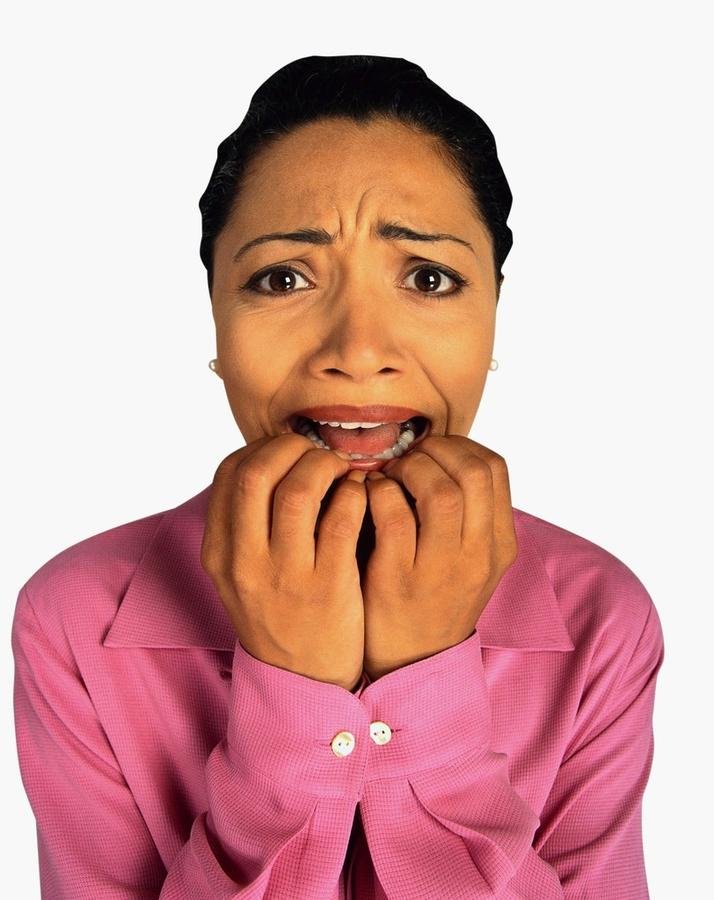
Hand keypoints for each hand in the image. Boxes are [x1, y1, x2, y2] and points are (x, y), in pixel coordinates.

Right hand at [201, 435, 368, 691]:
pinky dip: (356, 493)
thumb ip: (247, 524)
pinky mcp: (329, 587)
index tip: (289, 451)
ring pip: (300, 490)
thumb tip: (273, 460)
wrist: (304, 681)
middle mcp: (244, 561)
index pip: (228, 473)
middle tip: (317, 453)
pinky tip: (362, 495)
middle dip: (292, 448)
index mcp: (219, 552)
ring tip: (343, 470)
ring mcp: (286, 575)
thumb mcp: (242, 573)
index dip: (263, 448)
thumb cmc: (279, 613)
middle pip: (256, 473)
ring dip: (327, 466)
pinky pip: (343, 517)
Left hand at [362, 435, 517, 680]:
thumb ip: (468, 513)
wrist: (412, 663)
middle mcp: (479, 556)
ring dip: (408, 469)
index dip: (459, 446)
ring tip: (391, 475)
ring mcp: (441, 569)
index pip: (494, 469)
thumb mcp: (470, 560)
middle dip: (435, 451)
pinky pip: (394, 515)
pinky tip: (370, 495)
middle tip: (409, 459)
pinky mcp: (399, 580)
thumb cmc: (434, 598)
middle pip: (472, 472)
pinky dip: (379, 492)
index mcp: (500, 545)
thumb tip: (443, 455)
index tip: (432, 451)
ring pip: (439, 490)